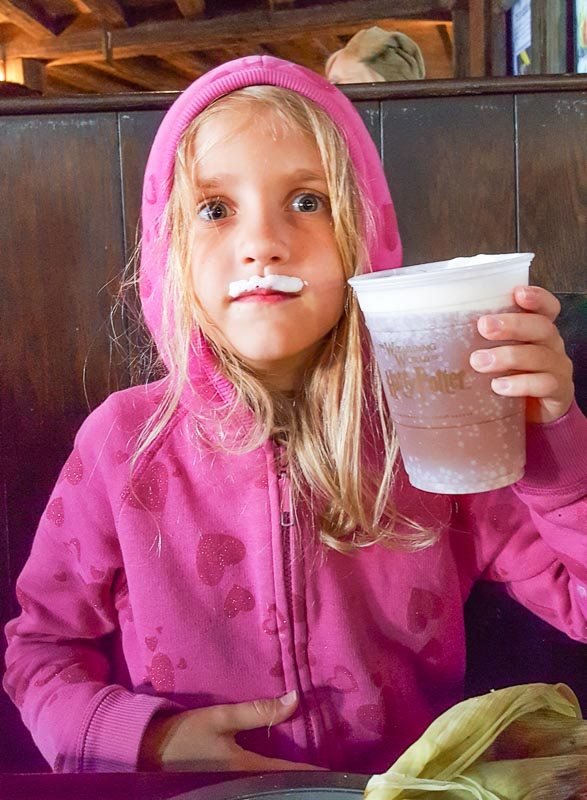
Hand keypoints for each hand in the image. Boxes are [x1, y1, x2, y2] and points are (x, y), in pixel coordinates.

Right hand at [138, 690, 320, 771]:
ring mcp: (231, 787)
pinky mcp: (221, 784)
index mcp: (244, 770)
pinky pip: (253, 783)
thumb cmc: (184, 734)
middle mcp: (241, 785)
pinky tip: (276, 771)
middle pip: (280, 784)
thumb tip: (295, 699)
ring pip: (267, 785)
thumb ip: (258, 711)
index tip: (336, 774)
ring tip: (307, 770)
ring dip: (285, 778)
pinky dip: (269, 778)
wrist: (146, 751)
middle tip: (325, 771)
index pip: (289, 776)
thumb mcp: (220, 717)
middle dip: (302, 778)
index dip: (313, 774)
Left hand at [470, 286, 573, 424]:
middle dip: (512, 325)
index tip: (518, 293)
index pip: (546, 308)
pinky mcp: (558, 393)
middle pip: (541, 327)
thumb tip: (429, 337)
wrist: (534, 418)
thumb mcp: (495, 356)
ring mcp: (557, 369)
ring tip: (479, 362)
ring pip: (540, 356)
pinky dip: (520, 384)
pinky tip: (499, 387)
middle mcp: (551, 346)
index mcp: (537, 332)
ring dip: (508, 356)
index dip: (537, 298)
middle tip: (483, 327)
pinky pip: (544, 384)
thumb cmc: (508, 378)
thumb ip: (477, 343)